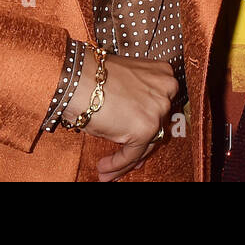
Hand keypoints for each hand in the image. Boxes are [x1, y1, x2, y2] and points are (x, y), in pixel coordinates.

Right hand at [62, 48, 176, 180]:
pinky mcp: (146, 129)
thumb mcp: (124, 83)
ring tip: (107, 170)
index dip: (148, 123)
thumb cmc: (92, 77)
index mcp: (163, 74)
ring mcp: (158, 109)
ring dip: (126, 159)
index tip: (138, 134)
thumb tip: (132, 123)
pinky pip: (132, 154)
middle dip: (140, 143)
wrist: (78, 78)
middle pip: (157, 126)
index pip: (159, 106)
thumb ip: (136, 99)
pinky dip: (117, 164)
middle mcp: (166, 90)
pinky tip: (103, 168)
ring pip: (146, 144)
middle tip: (127, 155)